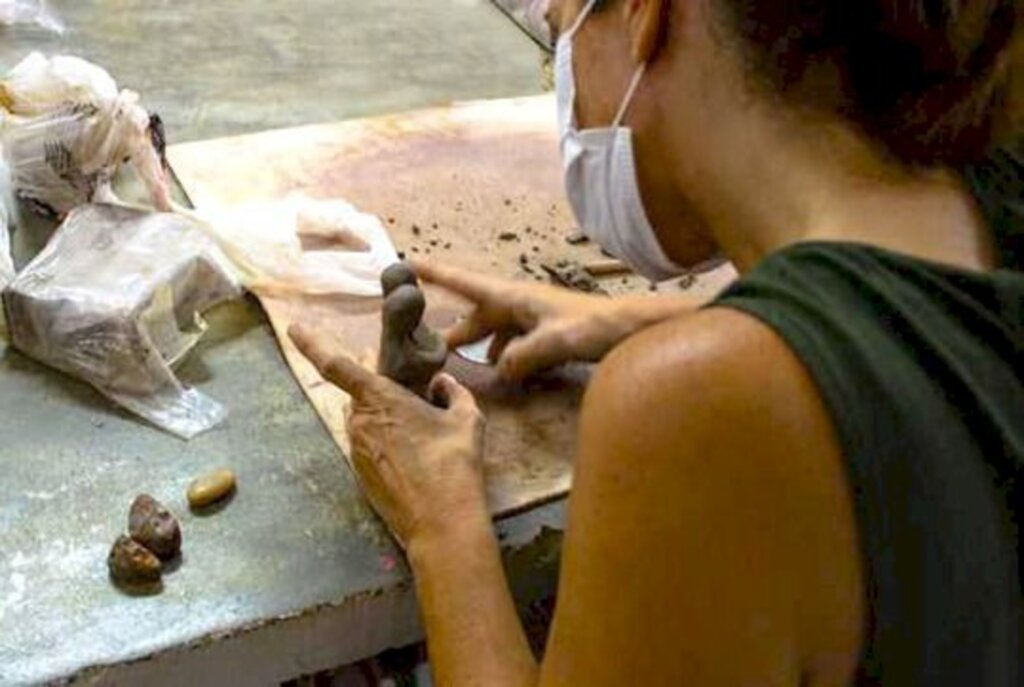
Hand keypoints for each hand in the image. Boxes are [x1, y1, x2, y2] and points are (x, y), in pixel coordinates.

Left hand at [289, 323, 487, 549]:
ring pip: (363, 417)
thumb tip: (443, 385)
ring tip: (415, 418)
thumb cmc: (454, 464)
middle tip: (397, 375)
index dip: (312, 343)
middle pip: (357, 389)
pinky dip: (384, 437)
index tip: (295, 328)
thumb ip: (454, 392)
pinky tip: (412, 449)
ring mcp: (356, 451)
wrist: (441, 522)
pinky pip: (368, 442)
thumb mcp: (468, 419)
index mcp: (380, 399)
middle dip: (374, 378)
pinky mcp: (361, 474)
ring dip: (381, 411)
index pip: (336, 364)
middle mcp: (359, 422)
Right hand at [412, 259, 638, 380]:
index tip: (409, 264)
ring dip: (481, 347)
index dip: (437, 274)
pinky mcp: (549, 334)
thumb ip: (523, 356)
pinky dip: (506, 356)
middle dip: (456, 329)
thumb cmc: (597, 326)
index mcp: (515, 296)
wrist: (634, 329)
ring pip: (497, 331)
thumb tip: (498, 368)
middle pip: (479, 315)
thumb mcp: (556, 341)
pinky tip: (506, 373)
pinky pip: (517, 343)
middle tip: (431, 348)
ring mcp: (535, 318)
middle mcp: (520, 303)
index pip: (466, 282)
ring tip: (465, 367)